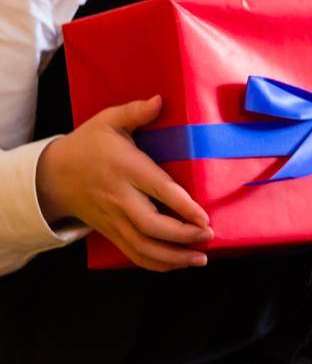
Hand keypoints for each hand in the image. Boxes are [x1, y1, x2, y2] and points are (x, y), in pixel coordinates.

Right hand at [36, 96, 212, 271]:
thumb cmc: (88, 145)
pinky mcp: (111, 232)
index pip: (157, 190)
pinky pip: (133, 254)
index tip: (204, 216)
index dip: (182, 206)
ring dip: (172, 258)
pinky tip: (179, 264)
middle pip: (150, 225)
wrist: (52, 175)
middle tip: (208, 236)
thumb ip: (135, 112)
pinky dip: (156, 264)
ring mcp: (114, 219)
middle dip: (182, 235)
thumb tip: (161, 99)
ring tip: (200, 258)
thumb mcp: (107, 121)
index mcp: (126, 169)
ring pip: (142, 246)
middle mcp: (120, 198)